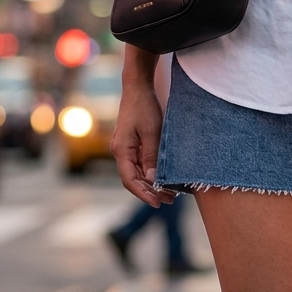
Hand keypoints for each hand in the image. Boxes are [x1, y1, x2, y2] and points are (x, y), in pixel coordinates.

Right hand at [111, 79, 175, 206]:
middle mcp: (120, 152)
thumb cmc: (144, 107)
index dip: (143, 194)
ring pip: (138, 173)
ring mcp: (126, 149)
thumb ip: (152, 156)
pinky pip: (141, 164)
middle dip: (150, 192)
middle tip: (170, 200)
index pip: (130, 180)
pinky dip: (152, 173)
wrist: (137, 87)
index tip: (158, 203)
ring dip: (152, 184)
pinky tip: (164, 177)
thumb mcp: (152, 132)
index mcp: (121, 150)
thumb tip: (153, 180)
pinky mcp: (132, 144)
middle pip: (134, 179)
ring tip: (171, 193)